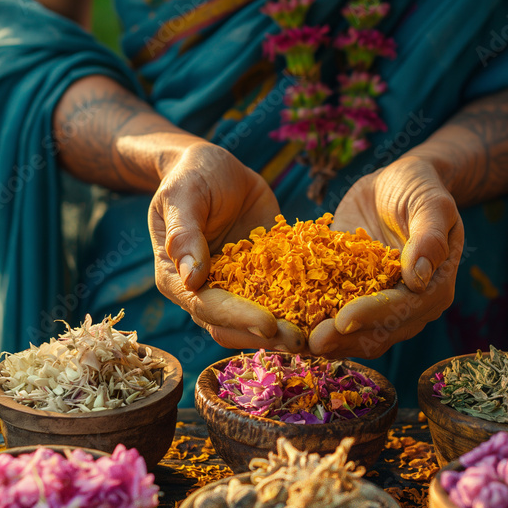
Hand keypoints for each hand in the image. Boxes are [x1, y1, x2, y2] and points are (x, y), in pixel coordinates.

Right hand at [149, 142, 305, 351]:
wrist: (217, 168)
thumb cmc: (192, 176)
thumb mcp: (183, 194)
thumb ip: (183, 233)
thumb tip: (191, 278)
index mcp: (177, 279)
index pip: (206, 307)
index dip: (237, 318)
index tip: (267, 324)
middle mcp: (204, 292)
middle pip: (232, 326)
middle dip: (265, 336)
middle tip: (300, 339)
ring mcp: (235, 288)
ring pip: (258, 322)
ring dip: (285, 332)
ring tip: (317, 336)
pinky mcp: (263, 278)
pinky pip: (281, 298)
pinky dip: (302, 308)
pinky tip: (331, 312)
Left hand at [308, 156, 464, 357]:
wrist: (393, 184)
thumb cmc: (418, 187)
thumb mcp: (430, 203)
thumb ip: (429, 237)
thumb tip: (419, 278)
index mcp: (434, 287)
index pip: (403, 309)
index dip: (372, 316)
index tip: (343, 321)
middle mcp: (409, 305)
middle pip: (378, 332)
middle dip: (344, 339)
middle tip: (312, 341)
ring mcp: (379, 305)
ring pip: (355, 335)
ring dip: (326, 341)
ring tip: (295, 343)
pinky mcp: (352, 297)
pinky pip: (332, 316)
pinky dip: (311, 324)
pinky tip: (285, 326)